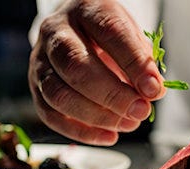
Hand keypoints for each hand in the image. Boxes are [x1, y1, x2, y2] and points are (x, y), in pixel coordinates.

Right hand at [28, 0, 164, 145]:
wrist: (77, 30)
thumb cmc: (108, 35)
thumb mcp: (131, 36)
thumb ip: (142, 60)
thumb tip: (153, 92)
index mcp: (86, 10)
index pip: (110, 33)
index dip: (134, 63)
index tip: (154, 89)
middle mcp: (56, 32)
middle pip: (76, 67)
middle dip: (113, 95)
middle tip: (141, 111)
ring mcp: (40, 60)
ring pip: (59, 95)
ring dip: (97, 116)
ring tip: (129, 124)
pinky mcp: (35, 87)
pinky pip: (51, 115)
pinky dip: (82, 132)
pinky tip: (109, 136)